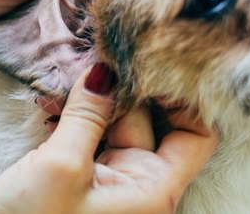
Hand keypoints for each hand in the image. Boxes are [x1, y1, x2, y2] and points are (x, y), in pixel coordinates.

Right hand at [0, 64, 219, 213]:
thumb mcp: (60, 166)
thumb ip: (87, 115)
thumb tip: (104, 70)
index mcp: (154, 189)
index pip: (198, 135)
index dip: (184, 100)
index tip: (152, 67)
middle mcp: (140, 185)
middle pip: (153, 121)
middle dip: (123, 90)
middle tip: (96, 58)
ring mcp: (113, 181)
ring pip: (117, 124)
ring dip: (92, 102)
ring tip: (64, 81)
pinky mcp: (86, 178)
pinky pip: (92, 136)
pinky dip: (75, 118)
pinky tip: (51, 105)